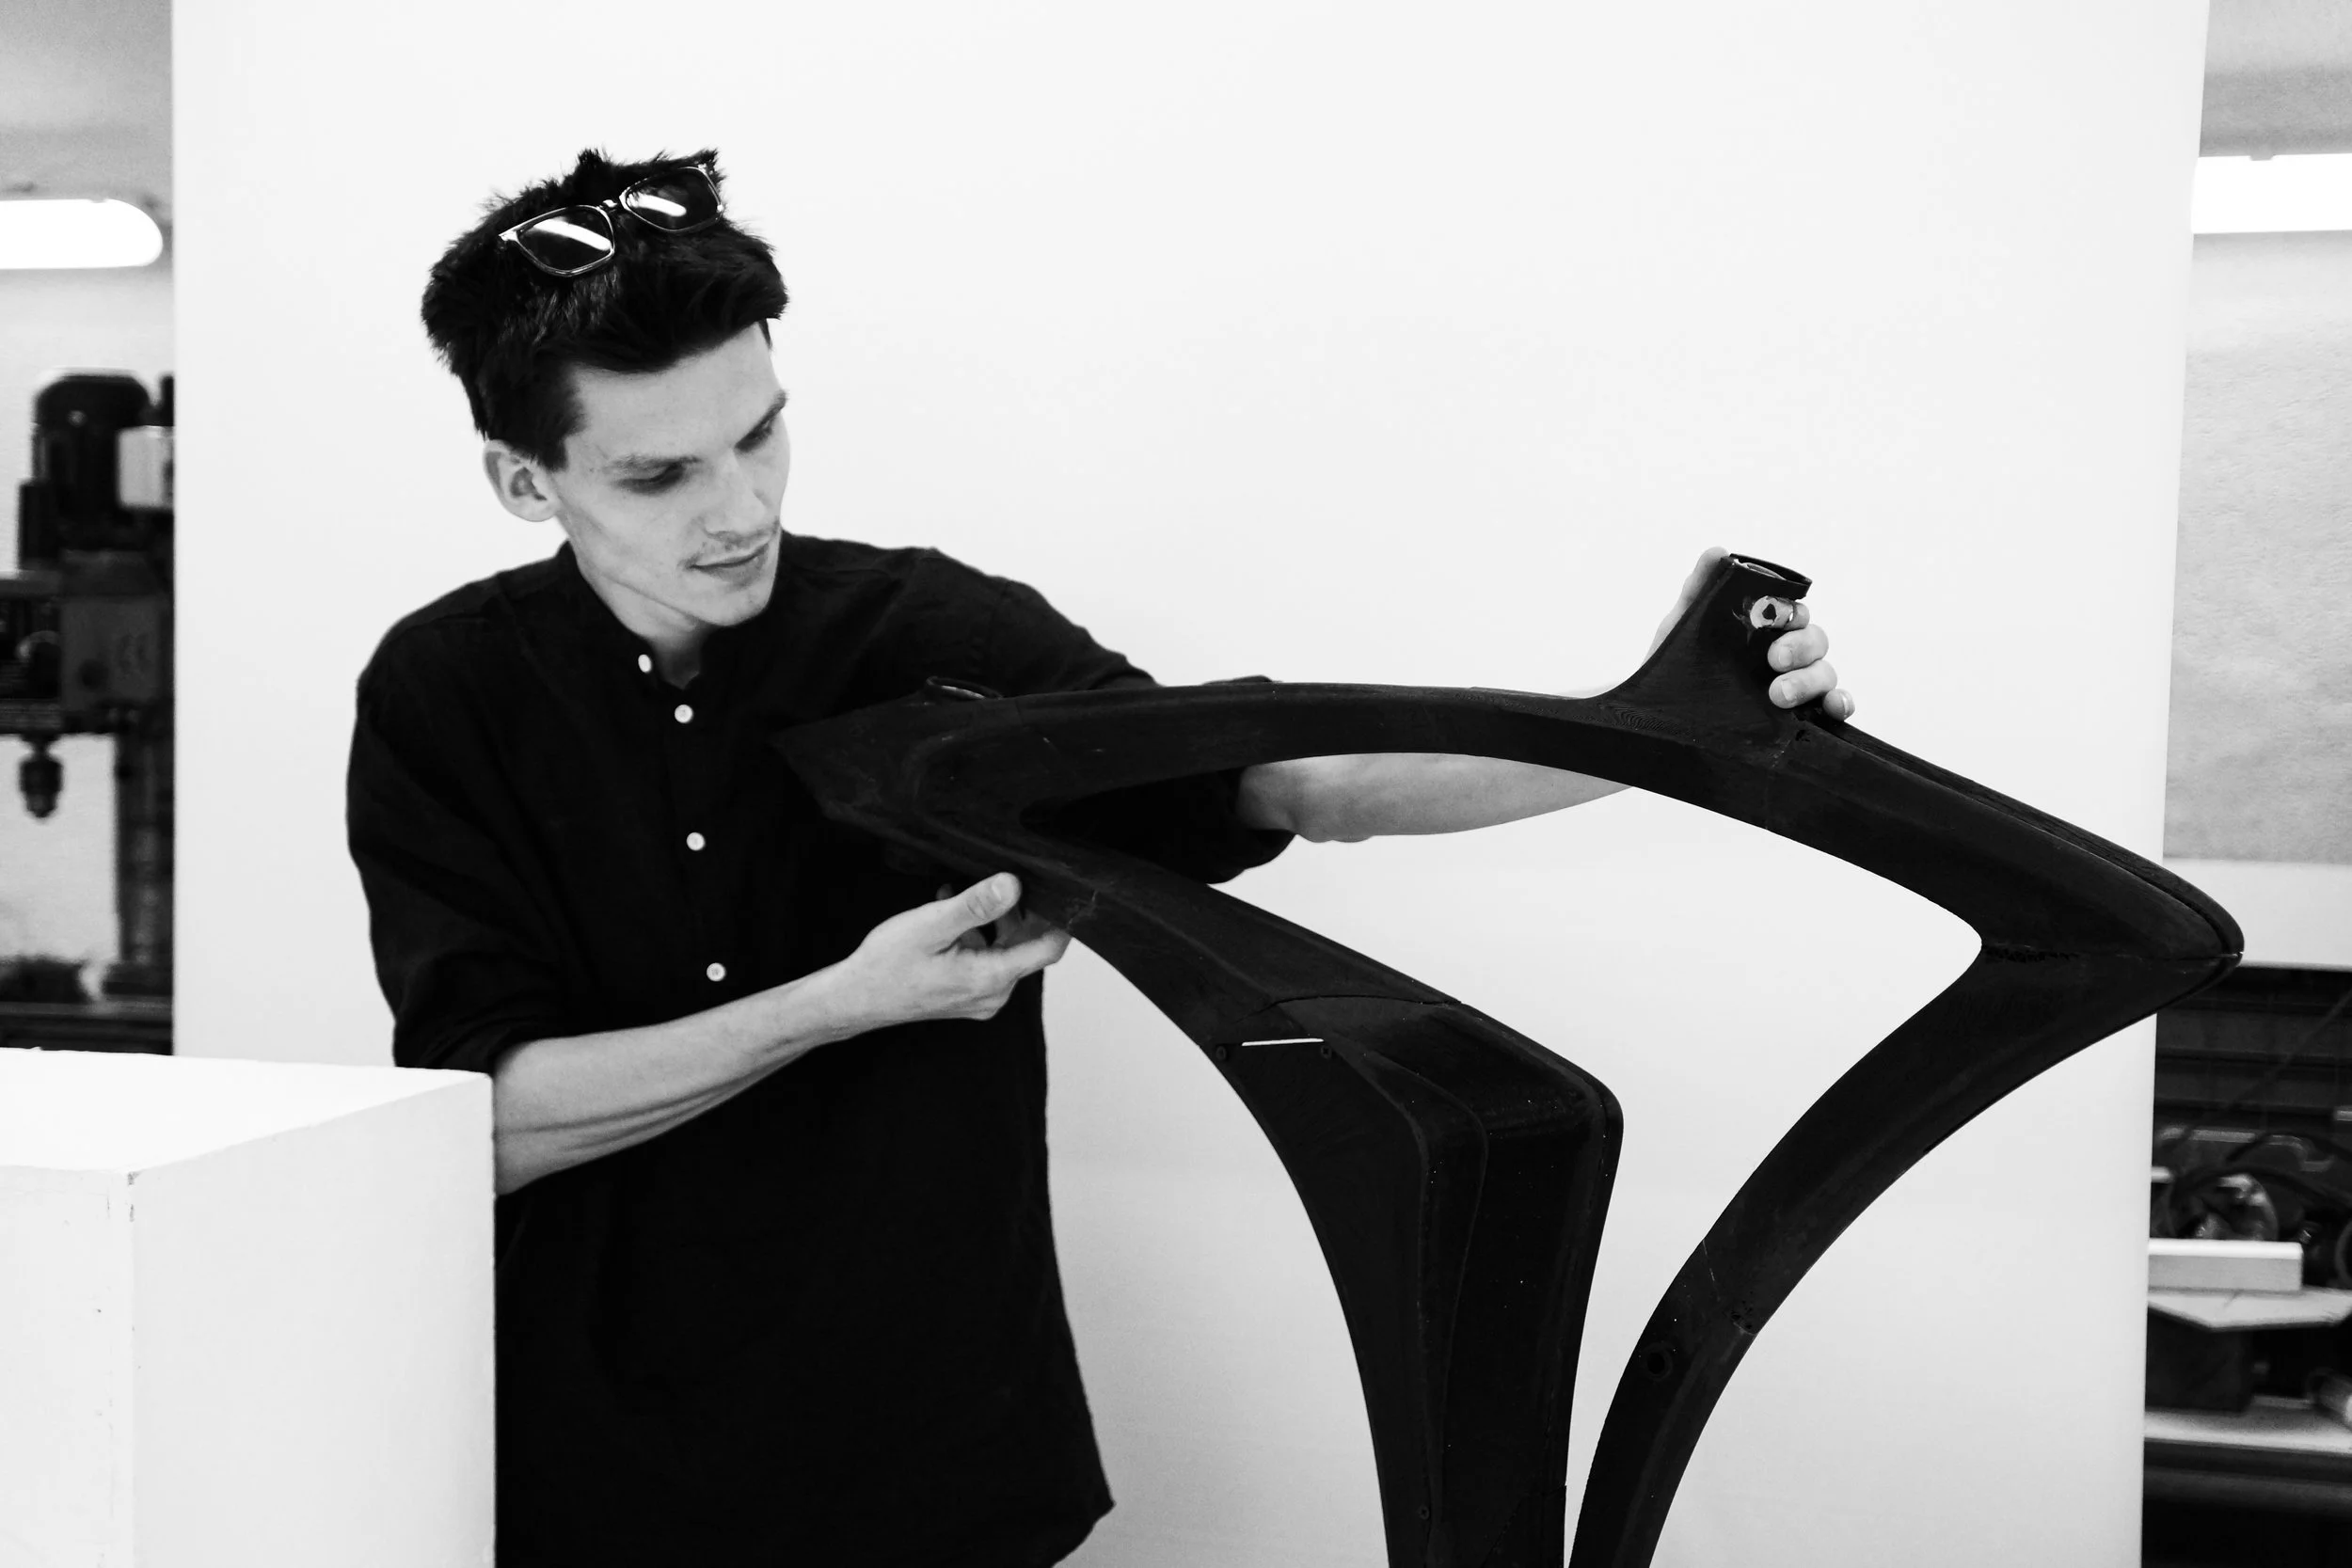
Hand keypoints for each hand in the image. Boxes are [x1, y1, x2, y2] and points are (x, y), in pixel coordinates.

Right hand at [826, 872, 1070, 1032]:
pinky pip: (985, 959)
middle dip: (1015, 911)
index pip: (1050, 948)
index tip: (1056, 888)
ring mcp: (981, 997)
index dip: (1060, 917)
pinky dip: (975, 934)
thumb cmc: (887, 965)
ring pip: (1004, 949)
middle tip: (995, 880)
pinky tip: (949, 912)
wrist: (854, 998)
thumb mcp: (931, 926)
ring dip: (989, 919)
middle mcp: (994, 994)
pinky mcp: (966, 994)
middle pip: (1027, 946)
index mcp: (992, 978)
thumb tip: (1014, 884)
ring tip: (959, 894)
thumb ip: (975, 906)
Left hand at [1650, 546, 1856, 719]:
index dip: (1790, 613)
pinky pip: (1834, 707)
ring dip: (1811, 680)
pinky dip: (1842, 703)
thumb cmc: (1676, 666)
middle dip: (1801, 647)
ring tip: (1778, 696)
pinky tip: (1833, 708)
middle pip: (1815, 640)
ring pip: (1825, 673)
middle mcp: (1786, 656)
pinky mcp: (1800, 717)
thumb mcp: (1682, 627)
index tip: (1772, 619)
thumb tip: (1718, 551)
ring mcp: (1796, 687)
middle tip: (1774, 660)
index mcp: (1765, 630)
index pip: (1794, 613)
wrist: (1659, 716)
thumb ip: (1699, 590)